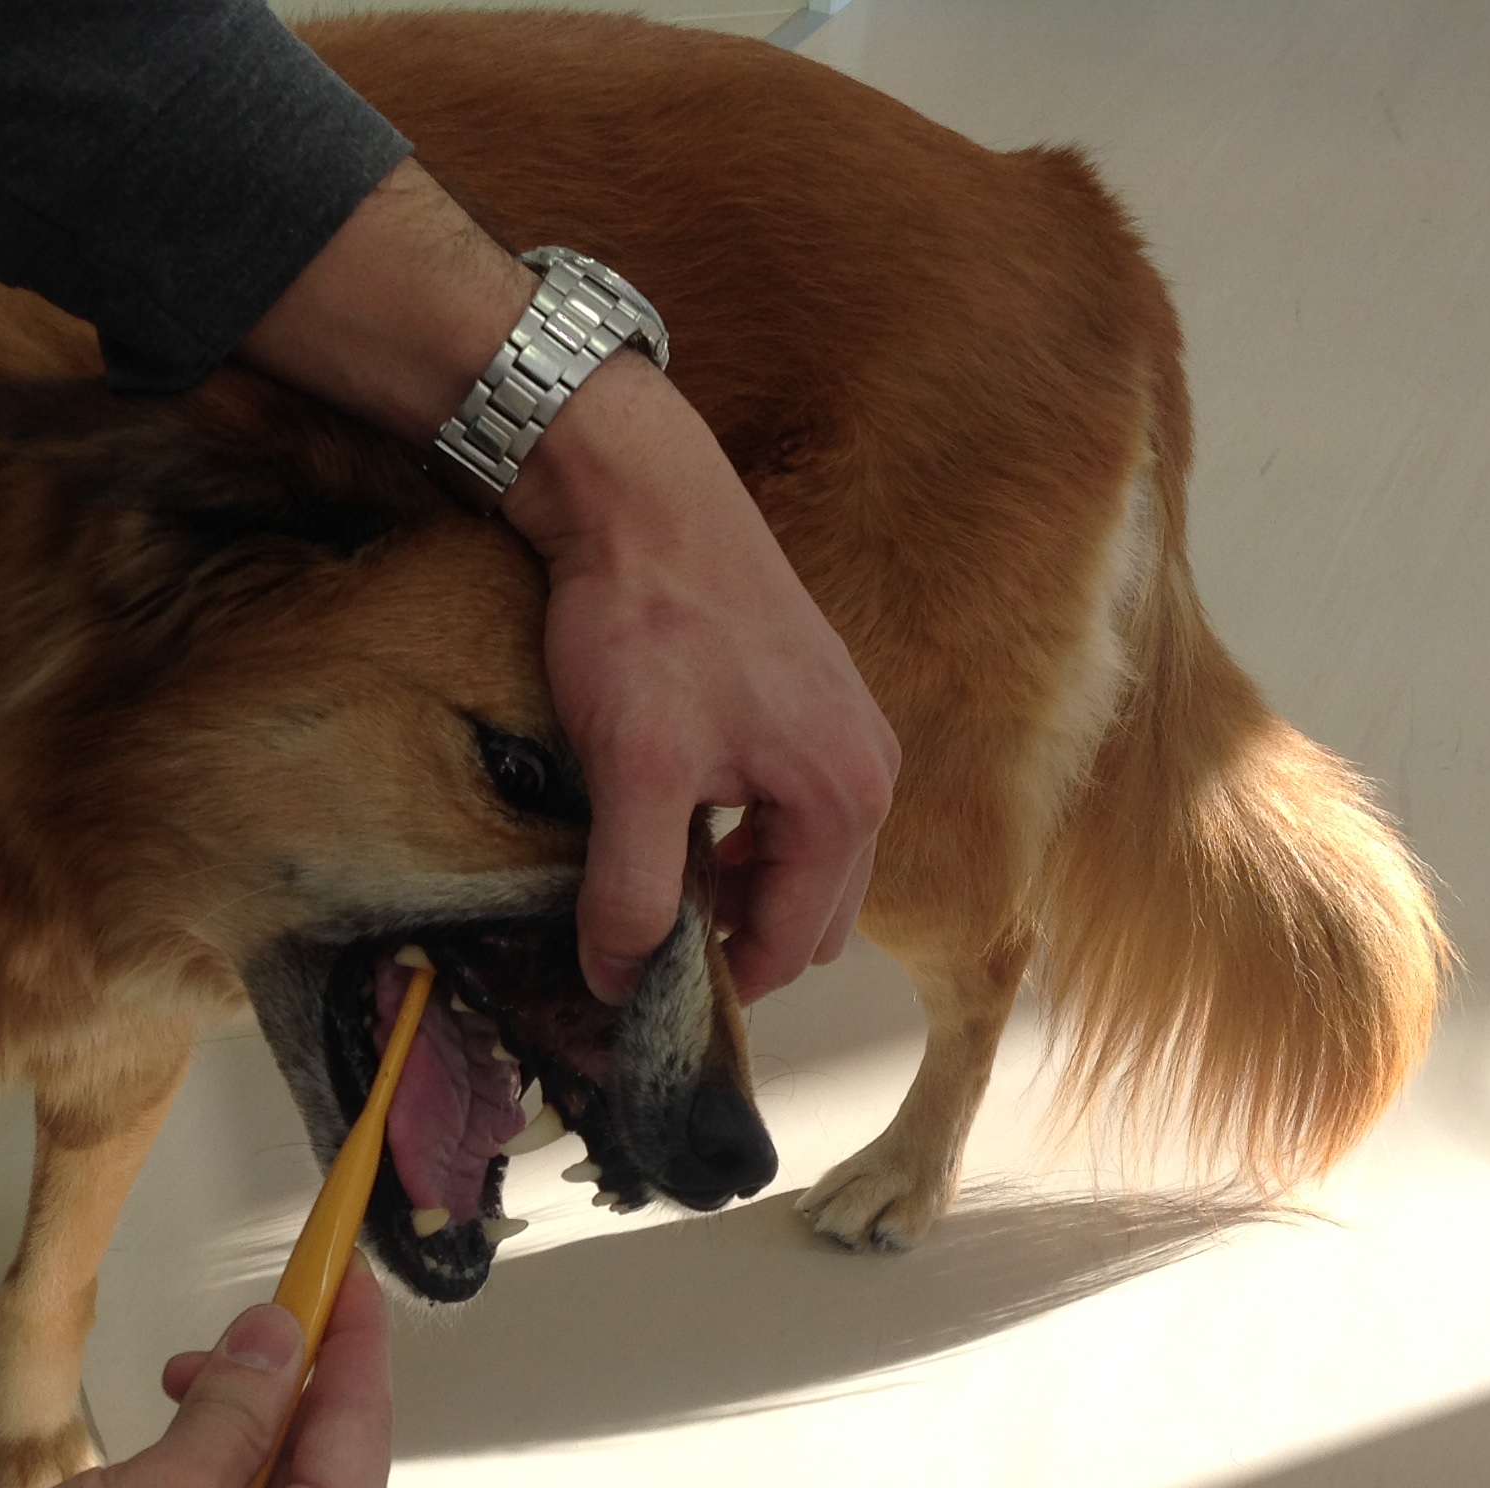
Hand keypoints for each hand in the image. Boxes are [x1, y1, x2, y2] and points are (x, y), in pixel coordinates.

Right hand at [0, 1264, 390, 1487]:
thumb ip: (236, 1408)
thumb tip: (277, 1344)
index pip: (362, 1421)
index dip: (351, 1334)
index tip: (345, 1273)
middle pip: (324, 1463)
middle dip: (278, 1385)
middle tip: (230, 1328)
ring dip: (232, 1436)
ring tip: (172, 1397)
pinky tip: (156, 1476)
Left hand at [241, 162, 898, 1008]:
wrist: (640, 492)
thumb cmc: (648, 622)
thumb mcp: (634, 773)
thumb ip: (634, 890)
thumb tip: (621, 982)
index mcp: (846, 800)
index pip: (788, 949)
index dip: (709, 985)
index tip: (635, 993)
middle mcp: (868, 770)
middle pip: (807, 914)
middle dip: (731, 941)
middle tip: (635, 943)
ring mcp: (844, 731)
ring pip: (798, 862)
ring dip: (733, 889)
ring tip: (646, 881)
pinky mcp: (806, 700)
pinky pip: (786, 808)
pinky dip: (738, 836)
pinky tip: (671, 817)